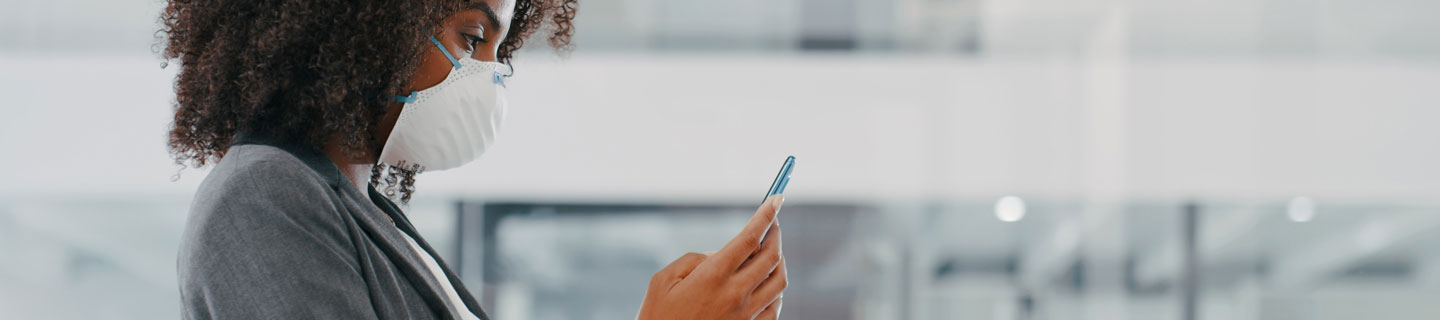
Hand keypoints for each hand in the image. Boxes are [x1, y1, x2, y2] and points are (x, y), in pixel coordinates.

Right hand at [638, 195, 787, 319]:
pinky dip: (776, 290)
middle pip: (772, 256)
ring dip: (779, 261)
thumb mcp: (663, 281)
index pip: (751, 237)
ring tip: (769, 252)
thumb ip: (694, 260)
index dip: (767, 214)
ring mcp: (747, 316)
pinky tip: (766, 284)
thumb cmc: (656, 318)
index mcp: (713, 276)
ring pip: (781, 281)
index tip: (777, 198)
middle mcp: (736, 295)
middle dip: (776, 234)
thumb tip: (721, 254)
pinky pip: (776, 307)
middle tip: (773, 224)